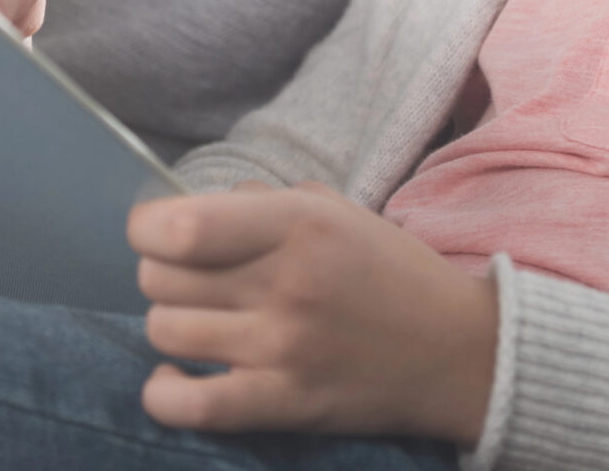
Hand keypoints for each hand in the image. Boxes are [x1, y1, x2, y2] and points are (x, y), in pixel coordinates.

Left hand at [129, 182, 498, 444]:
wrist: (460, 352)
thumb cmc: (391, 272)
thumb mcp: (339, 210)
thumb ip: (264, 201)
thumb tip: (194, 208)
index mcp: (299, 223)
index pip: (177, 227)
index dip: (148, 228)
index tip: (158, 232)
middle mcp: (285, 283)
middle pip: (160, 278)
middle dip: (163, 273)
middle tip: (192, 280)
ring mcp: (283, 348)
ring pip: (164, 331)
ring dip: (172, 324)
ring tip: (201, 322)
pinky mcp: (286, 404)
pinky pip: (190, 407)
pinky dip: (164, 395)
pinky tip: (174, 379)